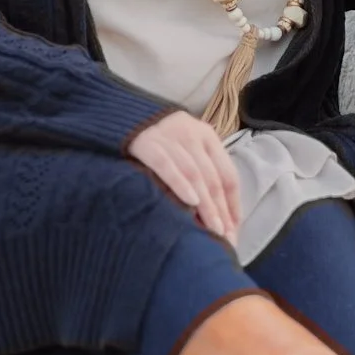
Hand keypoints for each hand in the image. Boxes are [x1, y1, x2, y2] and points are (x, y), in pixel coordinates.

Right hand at [126, 110, 241, 246]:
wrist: (121, 117)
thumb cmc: (158, 141)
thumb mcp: (185, 148)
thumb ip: (201, 171)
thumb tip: (217, 212)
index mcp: (206, 136)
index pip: (227, 173)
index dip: (233, 203)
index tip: (234, 228)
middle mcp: (192, 134)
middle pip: (213, 178)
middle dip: (221, 211)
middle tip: (225, 237)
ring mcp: (170, 138)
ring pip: (195, 175)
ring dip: (206, 205)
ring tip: (213, 229)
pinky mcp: (147, 143)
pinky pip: (166, 166)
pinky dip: (180, 184)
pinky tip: (191, 202)